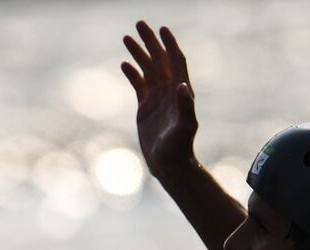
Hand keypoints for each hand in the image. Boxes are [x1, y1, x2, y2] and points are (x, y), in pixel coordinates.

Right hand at [121, 22, 197, 180]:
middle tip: (139, 24)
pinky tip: (124, 63)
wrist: (168, 165)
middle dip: (150, 42)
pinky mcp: (145, 107)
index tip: (162, 28)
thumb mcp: (184, 127)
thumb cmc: (179, 147)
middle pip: (159, 60)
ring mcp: (157, 98)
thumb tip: (182, 86)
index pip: (176, 61)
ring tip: (127, 38)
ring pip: (147, 69)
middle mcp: (170, 91)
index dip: (170, 44)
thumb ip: (185, 106)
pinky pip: (138, 84)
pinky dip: (132, 73)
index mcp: (181, 91)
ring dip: (138, 53)